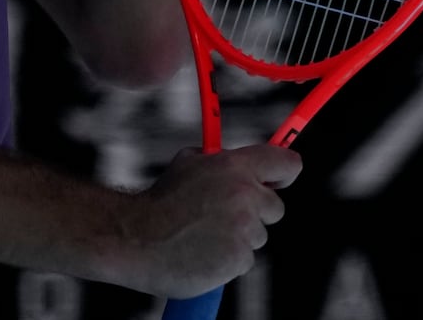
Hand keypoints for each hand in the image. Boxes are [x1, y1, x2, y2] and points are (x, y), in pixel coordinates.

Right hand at [118, 144, 301, 298]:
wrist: (135, 238)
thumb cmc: (159, 202)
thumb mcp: (189, 163)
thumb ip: (220, 162)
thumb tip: (240, 164)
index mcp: (236, 167)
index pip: (287, 163)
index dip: (284, 172)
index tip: (277, 180)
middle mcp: (245, 196)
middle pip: (274, 207)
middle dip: (255, 212)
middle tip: (225, 215)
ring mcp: (244, 230)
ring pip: (258, 236)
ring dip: (238, 238)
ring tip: (204, 236)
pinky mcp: (238, 259)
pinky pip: (244, 260)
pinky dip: (227, 260)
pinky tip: (203, 253)